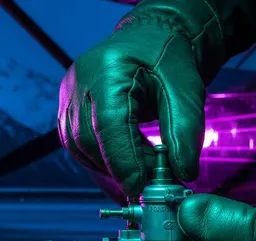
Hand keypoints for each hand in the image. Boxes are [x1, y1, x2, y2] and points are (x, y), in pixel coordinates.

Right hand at [57, 18, 206, 196]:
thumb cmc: (167, 56)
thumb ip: (184, 130)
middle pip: (89, 140)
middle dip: (119, 169)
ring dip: (109, 169)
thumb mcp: (186, 88)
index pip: (109, 125)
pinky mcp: (69, 108)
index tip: (141, 188)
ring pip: (79, 147)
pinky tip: (124, 171)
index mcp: (108, 69)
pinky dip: (101, 163)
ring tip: (141, 176)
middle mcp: (79, 81)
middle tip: (150, 185)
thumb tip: (183, 172)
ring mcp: (69, 94)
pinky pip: (77, 145)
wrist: (150, 37)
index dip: (123, 162)